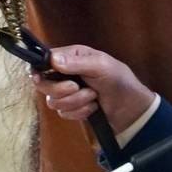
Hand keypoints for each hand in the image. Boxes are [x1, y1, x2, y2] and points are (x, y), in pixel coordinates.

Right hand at [30, 45, 154, 133]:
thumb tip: (53, 59)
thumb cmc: (119, 79)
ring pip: (53, 101)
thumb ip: (77, 63)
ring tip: (93, 97)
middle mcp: (65, 74)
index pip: (44, 61)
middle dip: (60, 90)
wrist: (130, 108)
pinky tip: (93, 107)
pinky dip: (80, 112)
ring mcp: (67, 93)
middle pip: (43, 84)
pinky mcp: (71, 109)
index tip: (42, 78)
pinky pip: (64, 114)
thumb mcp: (101, 66)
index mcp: (71, 57)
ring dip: (76, 102)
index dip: (40, 71)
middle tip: (76, 87)